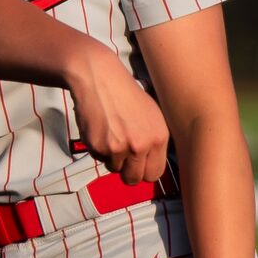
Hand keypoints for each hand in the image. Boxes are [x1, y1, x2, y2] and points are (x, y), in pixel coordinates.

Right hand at [65, 42, 168, 184]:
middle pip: (134, 179)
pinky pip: (99, 158)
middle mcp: (141, 145)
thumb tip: (151, 166)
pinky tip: (100, 128)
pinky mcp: (99, 147)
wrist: (99, 78)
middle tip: (121, 156)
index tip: (138, 166)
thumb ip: (154, 141)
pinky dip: (98, 148)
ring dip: (111, 156)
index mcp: (159, 137)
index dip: (144, 171)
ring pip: (114, 168)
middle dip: (127, 172)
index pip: (154, 174)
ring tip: (110, 133)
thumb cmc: (125, 94)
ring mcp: (119, 147)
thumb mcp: (152, 115)